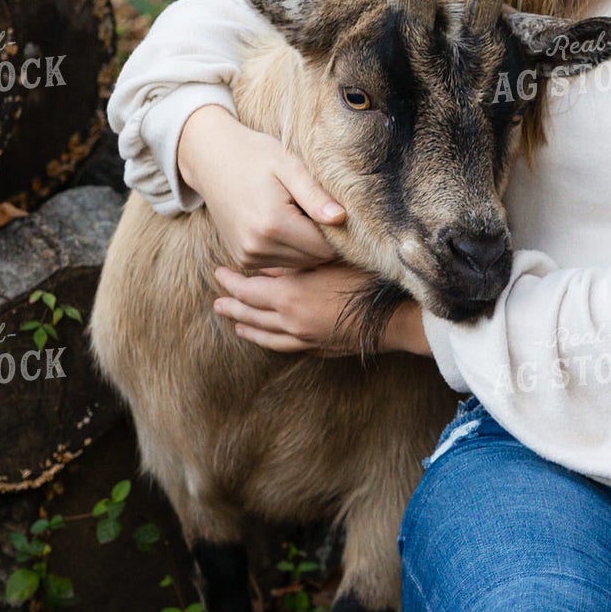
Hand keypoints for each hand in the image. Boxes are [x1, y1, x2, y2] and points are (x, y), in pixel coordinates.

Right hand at [178, 104, 343, 271]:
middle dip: (324, 240)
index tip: (337, 209)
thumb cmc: (254, 156)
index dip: (339, 231)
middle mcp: (257, 247)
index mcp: (273, 224)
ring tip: (299, 214)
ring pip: (300, 264)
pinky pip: (282, 264)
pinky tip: (286, 224)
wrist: (211, 159)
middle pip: (314, 259)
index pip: (326, 246)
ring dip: (307, 246)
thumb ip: (315, 195)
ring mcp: (247, 256)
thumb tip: (341, 218)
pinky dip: (291, 250)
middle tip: (317, 208)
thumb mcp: (288, 165)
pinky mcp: (243, 259)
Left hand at [213, 266, 429, 356]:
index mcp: (289, 297)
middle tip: (217, 303)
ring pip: (266, 336)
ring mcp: (304, 339)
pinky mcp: (319, 348)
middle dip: (232, 308)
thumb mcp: (326, 262)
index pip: (247, 291)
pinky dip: (271, 341)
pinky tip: (270, 338)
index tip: (218, 273)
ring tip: (237, 325)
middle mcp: (291, 322)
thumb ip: (293, 267)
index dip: (230, 283)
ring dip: (248, 329)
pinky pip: (286, 347)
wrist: (393, 317)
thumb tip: (267, 267)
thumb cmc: (364, 281)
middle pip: (251, 316)